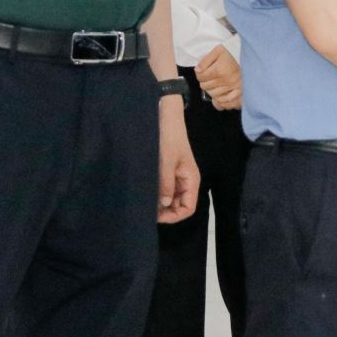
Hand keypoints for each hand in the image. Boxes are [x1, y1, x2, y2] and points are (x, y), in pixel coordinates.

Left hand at [157, 102, 199, 223]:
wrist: (167, 120)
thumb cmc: (169, 140)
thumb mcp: (166, 162)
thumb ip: (166, 184)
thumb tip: (163, 205)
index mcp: (191, 180)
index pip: (188, 208)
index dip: (174, 216)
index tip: (157, 216)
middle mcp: (186, 182)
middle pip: (179, 206)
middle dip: (165, 212)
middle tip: (147, 211)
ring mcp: (177, 178)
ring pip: (171, 200)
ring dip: (160, 204)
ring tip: (145, 202)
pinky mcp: (169, 173)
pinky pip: (166, 190)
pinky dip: (157, 195)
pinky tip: (146, 193)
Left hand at [196, 45, 241, 110]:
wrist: (248, 53)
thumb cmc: (233, 51)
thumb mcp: (217, 50)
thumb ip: (205, 60)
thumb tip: (197, 70)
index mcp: (219, 70)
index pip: (201, 77)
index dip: (199, 74)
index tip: (202, 71)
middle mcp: (226, 80)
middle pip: (206, 87)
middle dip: (204, 82)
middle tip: (208, 77)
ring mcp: (233, 86)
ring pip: (214, 94)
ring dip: (211, 90)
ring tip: (214, 84)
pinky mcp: (240, 90)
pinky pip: (226, 101)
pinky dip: (220, 100)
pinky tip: (218, 96)